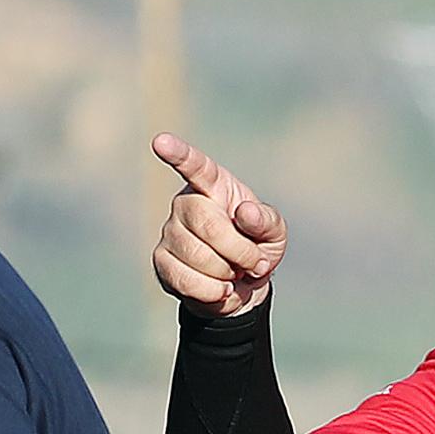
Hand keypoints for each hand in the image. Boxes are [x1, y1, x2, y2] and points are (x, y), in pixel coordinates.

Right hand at [150, 135, 286, 314]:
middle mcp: (186, 204)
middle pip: (207, 224)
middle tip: (257, 264)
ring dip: (227, 274)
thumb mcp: (274, 233)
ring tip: (235, 273)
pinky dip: (213, 292)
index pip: (196, 166)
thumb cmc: (257, 247)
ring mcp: (169, 232)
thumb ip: (265, 220)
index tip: (160, 141)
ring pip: (197, 256)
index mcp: (214, 186)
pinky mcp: (162, 261)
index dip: (178, 154)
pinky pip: (186, 280)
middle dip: (240, 251)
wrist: (242, 285)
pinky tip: (221, 289)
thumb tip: (244, 212)